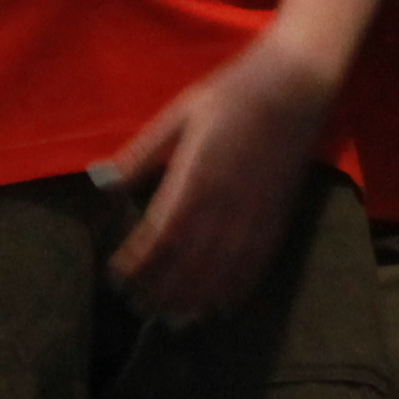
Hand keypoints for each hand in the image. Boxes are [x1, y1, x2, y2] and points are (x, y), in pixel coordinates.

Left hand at [101, 36, 341, 320]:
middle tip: (135, 305)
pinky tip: (219, 305)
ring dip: (193, 298)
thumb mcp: (180, 113)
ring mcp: (256, 213)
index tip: (115, 276)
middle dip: (159, 289)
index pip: (160, 236)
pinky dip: (236, 289)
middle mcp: (226, 203)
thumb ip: (142, 153)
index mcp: (197, 176)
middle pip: (187, 264)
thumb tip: (100, 182)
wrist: (297, 81)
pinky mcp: (279, 216)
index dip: (136, 263)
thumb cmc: (233, 92)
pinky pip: (257, 264)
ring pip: (221, 271)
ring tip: (170, 316)